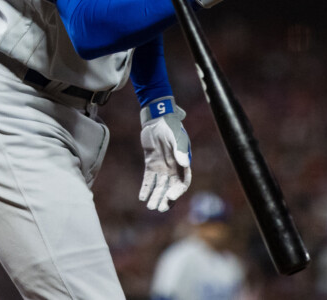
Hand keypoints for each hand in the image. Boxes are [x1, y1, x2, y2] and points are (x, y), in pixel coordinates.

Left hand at [139, 97, 191, 211]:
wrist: (157, 118)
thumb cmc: (170, 126)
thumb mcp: (175, 136)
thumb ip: (180, 149)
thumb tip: (184, 162)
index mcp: (182, 163)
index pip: (182, 183)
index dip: (177, 192)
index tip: (169, 197)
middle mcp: (173, 167)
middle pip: (171, 188)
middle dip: (166, 199)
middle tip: (159, 209)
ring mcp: (162, 166)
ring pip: (159, 186)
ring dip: (155, 196)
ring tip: (150, 207)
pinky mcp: (151, 164)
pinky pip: (148, 179)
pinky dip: (146, 188)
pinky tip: (142, 197)